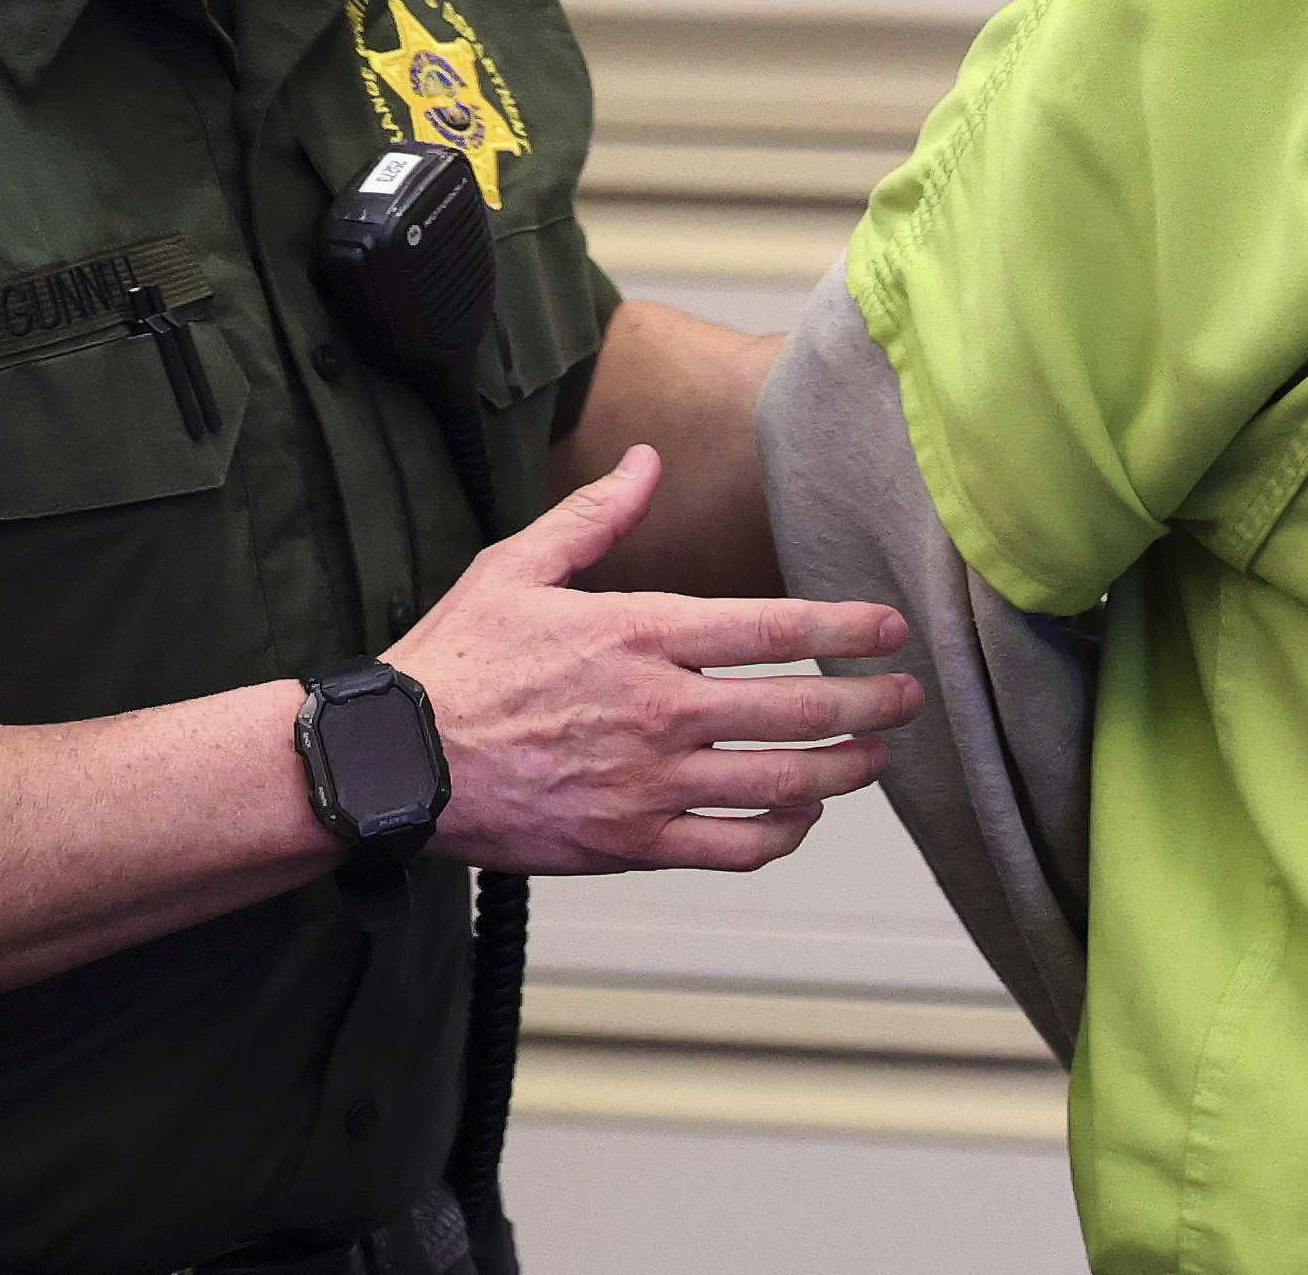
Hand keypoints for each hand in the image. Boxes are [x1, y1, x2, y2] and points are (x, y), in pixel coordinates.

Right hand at [385, 446, 921, 873]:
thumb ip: (595, 515)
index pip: (774, 629)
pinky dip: (780, 835)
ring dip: (842, 771)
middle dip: (870, 705)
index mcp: (639, 633)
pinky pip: (732, 848)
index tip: (891, 629)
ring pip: (779, 786)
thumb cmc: (457, 660)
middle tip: (909, 699)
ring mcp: (650, 784)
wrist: (398, 763)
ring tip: (874, 759)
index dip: (846, 628)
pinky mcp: (631, 843)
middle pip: (798, 711)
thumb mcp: (518, 566)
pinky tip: (798, 816)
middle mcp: (659, 710)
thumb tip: (646, 460)